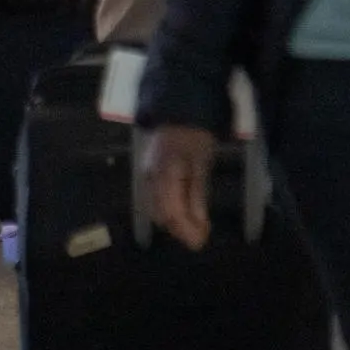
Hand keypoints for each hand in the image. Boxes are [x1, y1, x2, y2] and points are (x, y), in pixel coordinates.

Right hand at [140, 125, 217, 251]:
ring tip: (194, 227)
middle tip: (201, 236)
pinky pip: (155, 200)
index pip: (172, 213)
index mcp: (165, 176)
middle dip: (180, 230)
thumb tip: (199, 225)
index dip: (186, 231)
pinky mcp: (149, 173)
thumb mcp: (202, 162)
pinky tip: (183, 213)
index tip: (201, 242)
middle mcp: (151, 179)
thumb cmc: (195, 134)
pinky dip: (169, 211)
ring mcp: (147, 176)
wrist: (179, 108)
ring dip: (174, 222)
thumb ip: (197, 194)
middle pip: (162, 215)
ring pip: (157, 210)